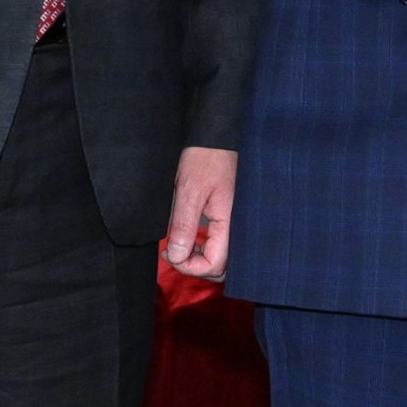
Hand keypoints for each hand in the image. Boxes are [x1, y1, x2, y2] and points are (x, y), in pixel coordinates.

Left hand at [164, 145, 236, 279]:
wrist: (215, 139)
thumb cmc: (204, 159)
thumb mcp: (189, 191)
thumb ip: (184, 226)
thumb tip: (177, 257)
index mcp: (229, 222)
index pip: (214, 264)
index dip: (190, 267)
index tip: (170, 254)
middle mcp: (236, 228)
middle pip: (220, 267)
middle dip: (195, 267)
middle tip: (172, 253)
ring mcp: (233, 224)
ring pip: (220, 259)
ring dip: (199, 260)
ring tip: (177, 247)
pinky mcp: (227, 219)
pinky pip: (219, 245)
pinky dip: (203, 249)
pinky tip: (189, 239)